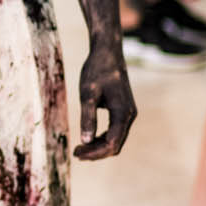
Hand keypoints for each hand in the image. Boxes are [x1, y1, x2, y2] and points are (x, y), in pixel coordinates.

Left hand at [75, 38, 136, 160]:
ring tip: (80, 148)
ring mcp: (128, 113)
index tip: (76, 153)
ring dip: (99, 146)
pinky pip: (116, 131)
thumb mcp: (88, 93)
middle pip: (115, 145)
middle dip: (96, 152)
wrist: (108, 52)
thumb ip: (88, 117)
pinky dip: (103, 137)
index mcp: (122, 113)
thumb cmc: (97, 70)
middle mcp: (129, 115)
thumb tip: (85, 140)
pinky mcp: (124, 110)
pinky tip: (88, 137)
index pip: (111, 144)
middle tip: (76, 153)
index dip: (94, 153)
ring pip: (116, 139)